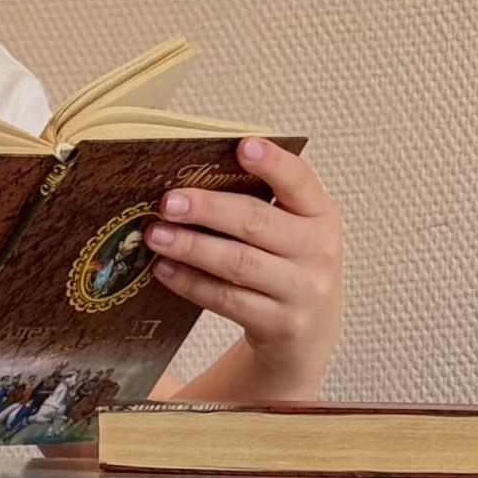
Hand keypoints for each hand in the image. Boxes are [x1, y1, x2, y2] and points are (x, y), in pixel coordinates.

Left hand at [143, 138, 342, 402]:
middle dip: (208, 210)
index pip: (300, 181)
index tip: (243, 146)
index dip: (273, 163)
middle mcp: (318, 251)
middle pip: (257, 223)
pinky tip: (165, 269)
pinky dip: (192, 283)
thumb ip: (260, 204)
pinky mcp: (278, 323)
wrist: (309, 331)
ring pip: (238, 263)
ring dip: (191, 247)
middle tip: (169, 202)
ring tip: (156, 235)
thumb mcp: (292, 230)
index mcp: (321, 214)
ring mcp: (301, 290)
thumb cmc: (288, 266)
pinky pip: (227, 299)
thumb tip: (193, 182)